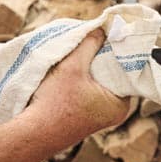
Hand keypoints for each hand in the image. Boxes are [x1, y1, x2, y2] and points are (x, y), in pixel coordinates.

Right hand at [27, 30, 134, 146]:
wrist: (33, 133)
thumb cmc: (55, 104)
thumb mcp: (73, 66)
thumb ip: (90, 44)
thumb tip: (101, 28)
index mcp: (120, 104)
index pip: (127, 70)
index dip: (117, 51)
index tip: (109, 36)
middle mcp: (114, 112)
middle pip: (113, 75)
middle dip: (101, 59)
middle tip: (92, 42)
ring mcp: (99, 116)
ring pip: (100, 82)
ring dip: (89, 69)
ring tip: (77, 56)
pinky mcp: (85, 117)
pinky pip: (90, 91)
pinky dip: (82, 81)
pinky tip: (70, 73)